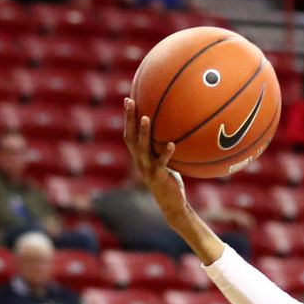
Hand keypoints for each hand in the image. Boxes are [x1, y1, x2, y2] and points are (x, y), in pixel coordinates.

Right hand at [121, 98, 189, 220]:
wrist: (172, 204)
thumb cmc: (170, 180)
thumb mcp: (166, 162)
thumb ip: (164, 148)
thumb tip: (176, 130)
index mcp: (139, 156)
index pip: (129, 133)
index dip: (127, 118)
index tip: (129, 99)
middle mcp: (140, 161)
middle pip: (130, 137)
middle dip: (129, 119)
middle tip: (130, 101)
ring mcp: (148, 169)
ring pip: (142, 148)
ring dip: (143, 133)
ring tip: (146, 118)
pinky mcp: (159, 177)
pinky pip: (161, 163)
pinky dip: (166, 153)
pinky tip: (172, 144)